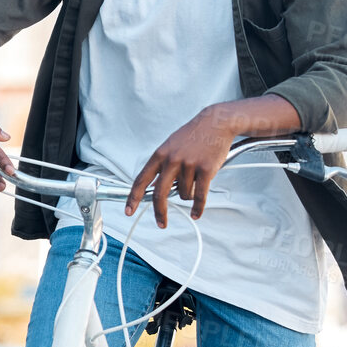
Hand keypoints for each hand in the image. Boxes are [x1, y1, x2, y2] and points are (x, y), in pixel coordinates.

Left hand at [125, 104, 240, 226]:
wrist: (217, 122)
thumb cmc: (192, 136)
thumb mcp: (170, 146)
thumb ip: (162, 166)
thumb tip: (156, 189)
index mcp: (160, 155)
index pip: (141, 180)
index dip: (133, 198)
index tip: (129, 211)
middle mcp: (172, 160)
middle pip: (159, 194)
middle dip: (159, 212)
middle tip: (161, 223)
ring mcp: (189, 165)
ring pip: (184, 194)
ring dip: (188, 194)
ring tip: (195, 180)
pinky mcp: (206, 170)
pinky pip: (199, 196)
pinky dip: (197, 207)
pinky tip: (196, 213)